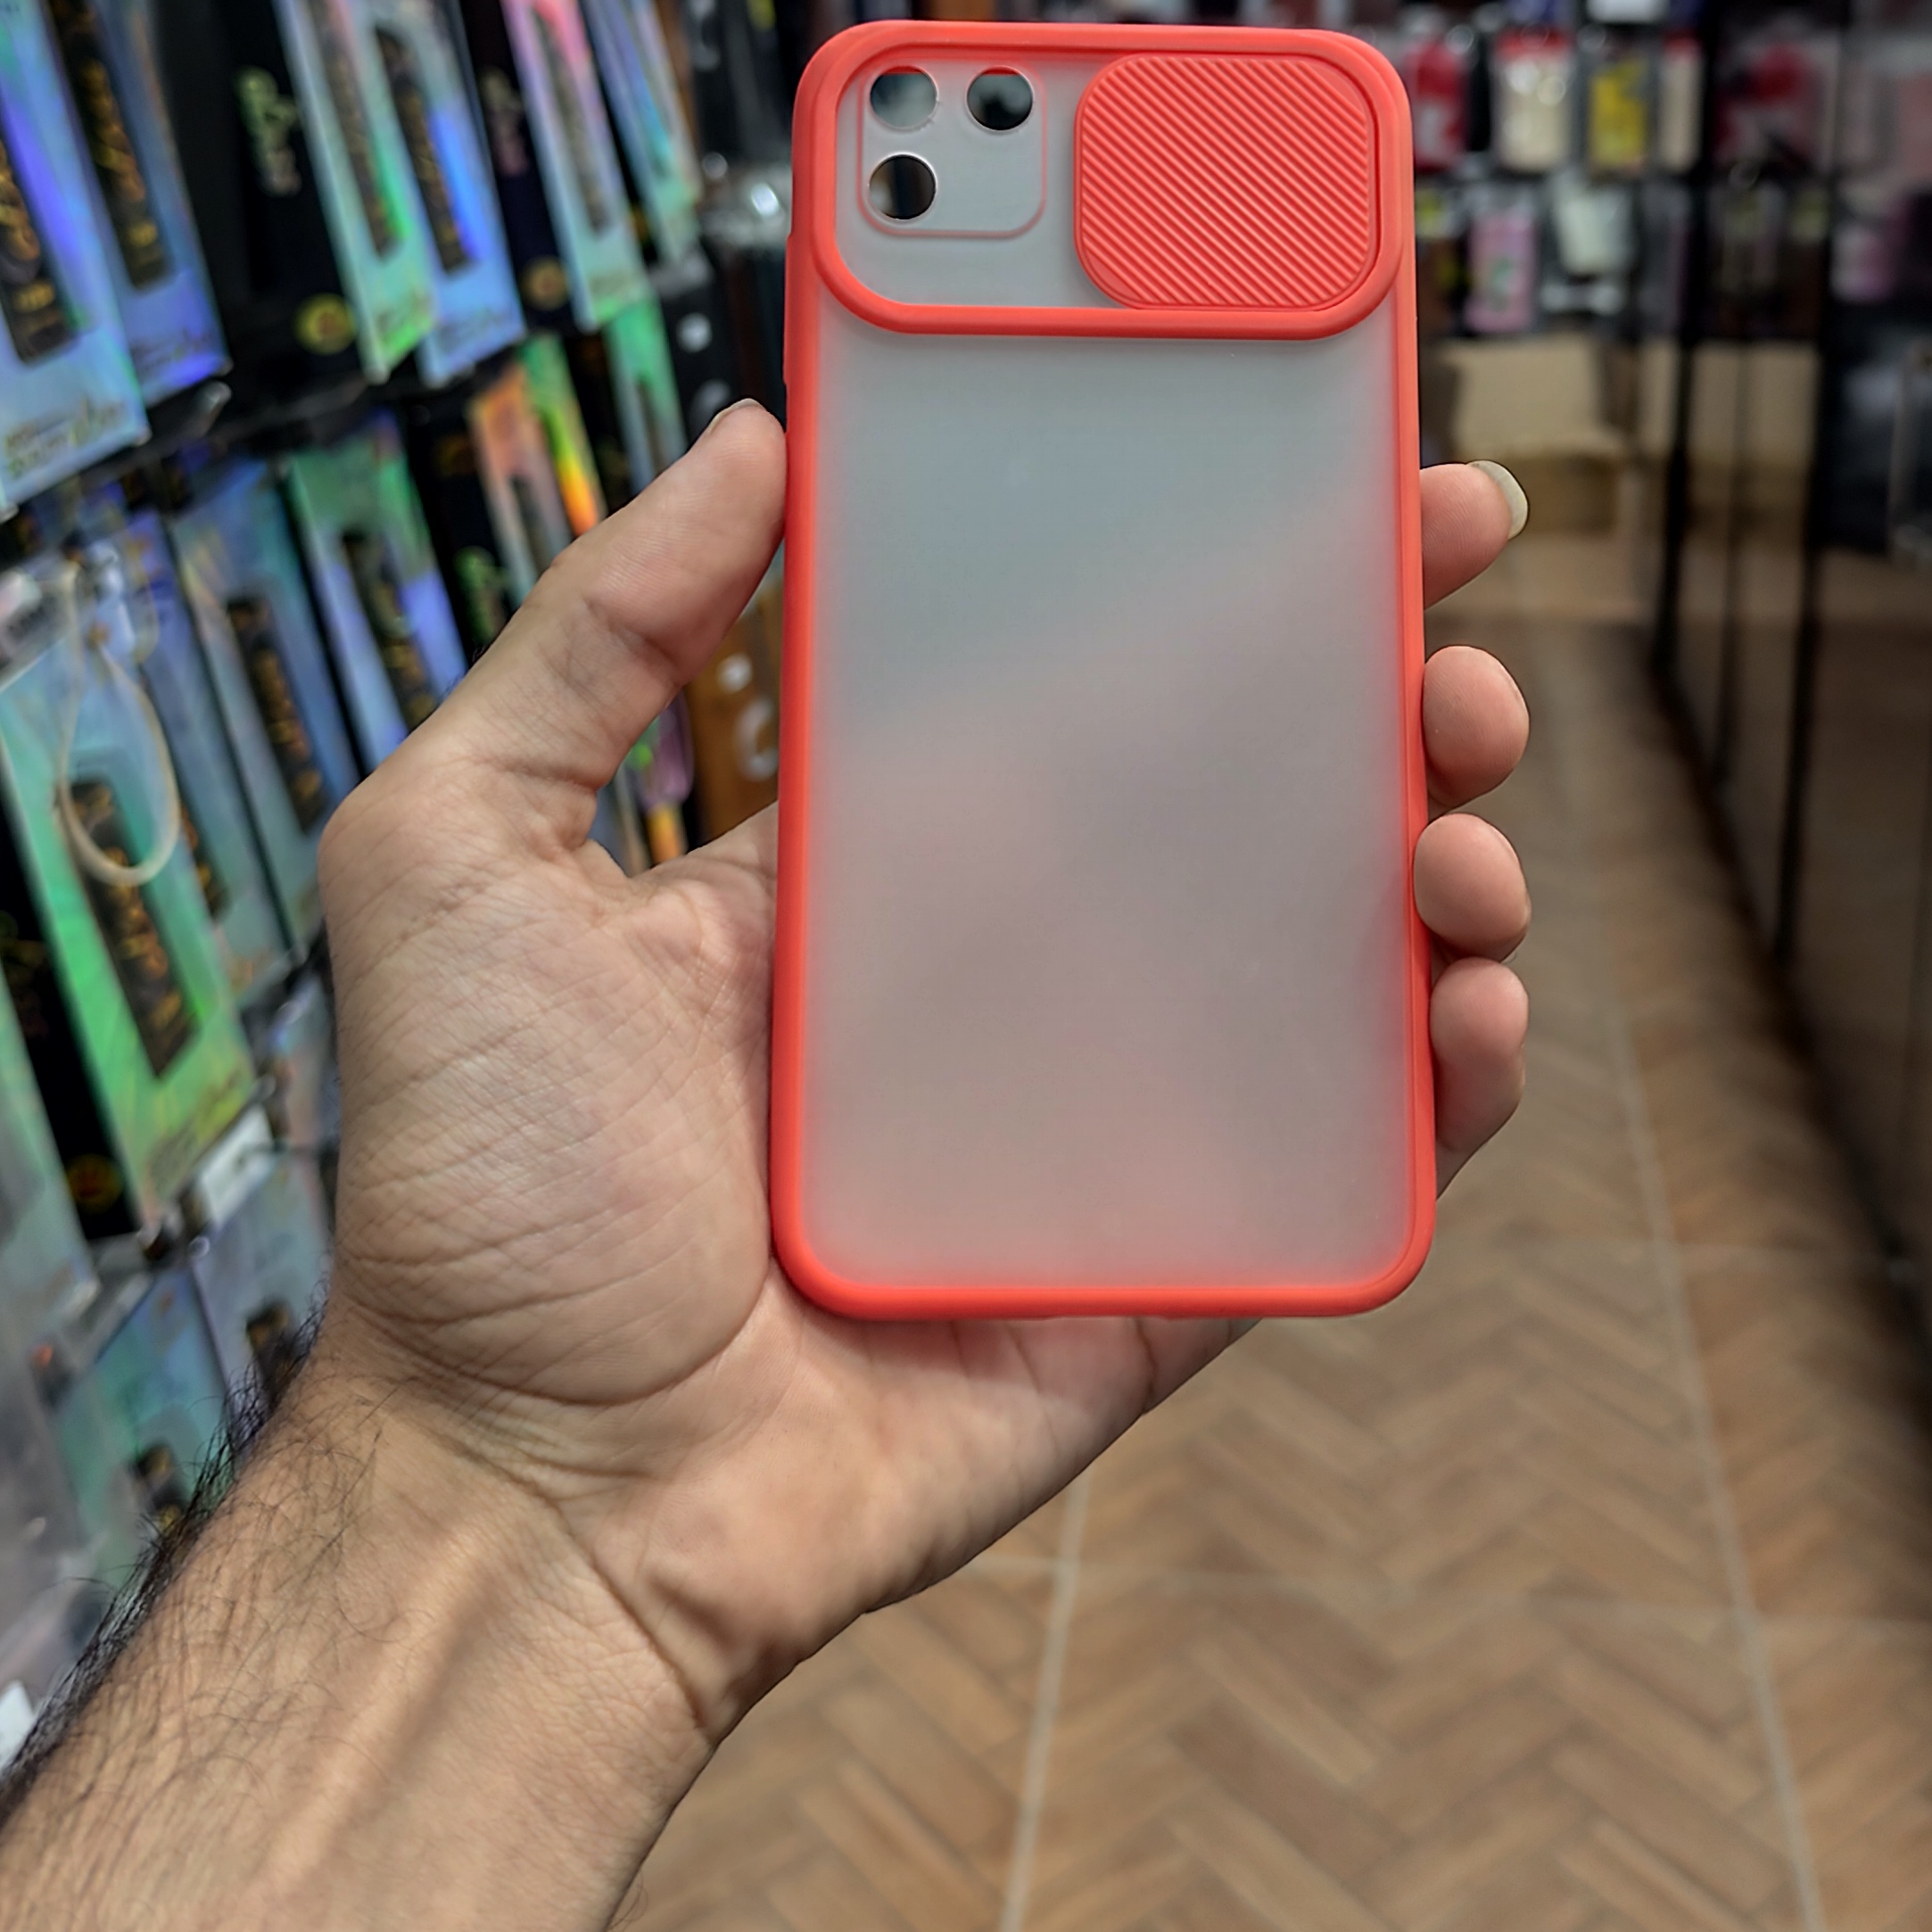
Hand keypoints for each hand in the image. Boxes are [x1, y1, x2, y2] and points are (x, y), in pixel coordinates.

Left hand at [313, 405, 1530, 1766]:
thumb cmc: (475, 1190)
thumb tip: (759, 436)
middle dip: (1376, 682)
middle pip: (1243, 791)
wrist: (531, 1495)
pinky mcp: (1166, 1270)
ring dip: (1439, 856)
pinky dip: (1446, 1083)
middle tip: (1449, 609)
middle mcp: (1006, 971)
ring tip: (1461, 807)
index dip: (1210, 564)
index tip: (1329, 459)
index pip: (1079, 674)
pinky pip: (1343, 1165)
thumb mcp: (455, 855)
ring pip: (1326, 960)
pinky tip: (1476, 1005)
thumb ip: (590, 641)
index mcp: (874, 862)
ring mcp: (1103, 1120)